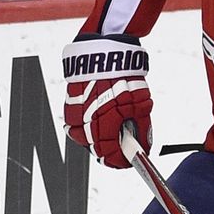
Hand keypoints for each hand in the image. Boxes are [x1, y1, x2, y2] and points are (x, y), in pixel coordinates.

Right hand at [62, 36, 151, 168]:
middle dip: (109, 153)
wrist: (105, 49)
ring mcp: (75, 110)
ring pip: (81, 138)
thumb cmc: (126, 76)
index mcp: (106, 120)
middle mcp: (87, 118)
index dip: (119, 162)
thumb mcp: (142, 103)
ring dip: (95, 141)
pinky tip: (95, 124)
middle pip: (95, 148)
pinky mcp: (69, 102)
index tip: (127, 164)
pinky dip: (84, 128)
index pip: (110, 153)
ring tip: (108, 138)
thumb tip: (143, 149)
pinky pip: (73, 123)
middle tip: (120, 154)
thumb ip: (142, 129)